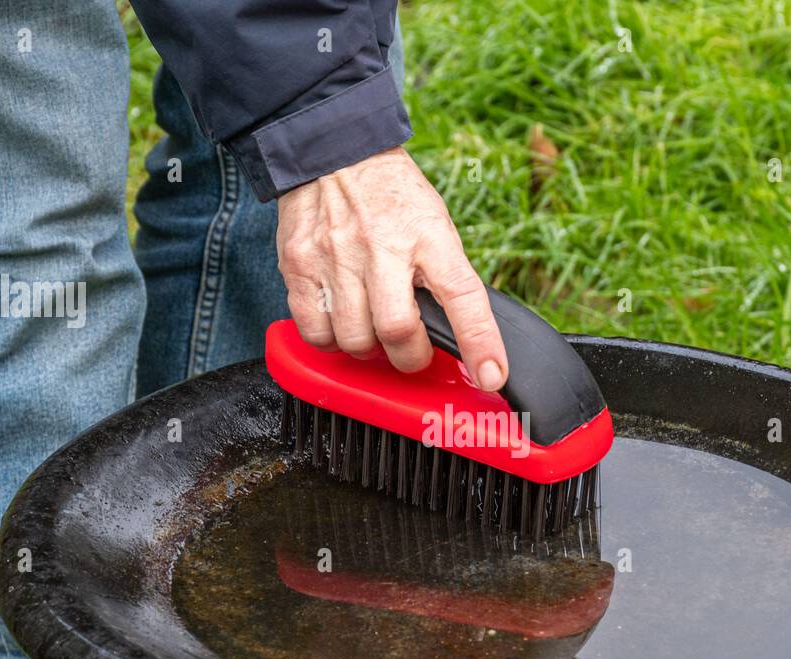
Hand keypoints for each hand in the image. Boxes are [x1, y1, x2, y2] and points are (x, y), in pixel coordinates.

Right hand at [275, 147, 507, 390]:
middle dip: (409, 356)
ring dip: (369, 349)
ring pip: (354, 340)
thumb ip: (444, 275)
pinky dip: (332, 340)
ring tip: (371, 326)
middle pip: (397, 331)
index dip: (480, 342)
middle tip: (411, 349)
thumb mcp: (435, 224)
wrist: (334, 151)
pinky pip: (316, 332)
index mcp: (428, 236)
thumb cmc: (392, 197)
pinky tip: (341, 320)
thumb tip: (461, 333)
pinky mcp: (298, 266)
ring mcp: (335, 257)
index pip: (463, 296)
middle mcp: (381, 247)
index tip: (492, 375)